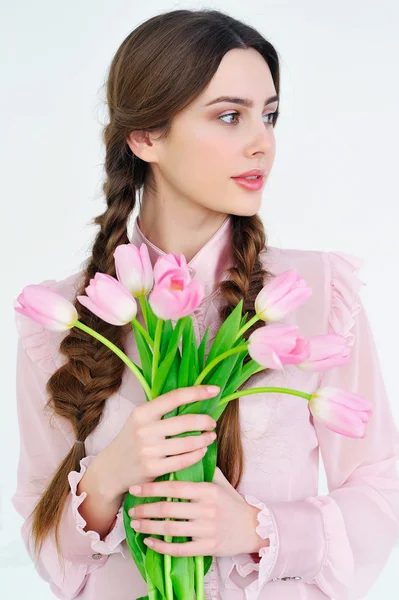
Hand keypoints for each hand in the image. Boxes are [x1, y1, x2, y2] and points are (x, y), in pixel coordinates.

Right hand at [97, 385, 218, 499]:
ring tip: (211, 436)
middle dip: (205, 421)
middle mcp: (144, 429)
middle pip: (185, 421)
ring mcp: (148, 450)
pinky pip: (183, 460)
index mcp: (142, 412)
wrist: (111, 469)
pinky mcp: (152, 468)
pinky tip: (202, 450)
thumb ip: (161, 410)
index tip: (215, 390)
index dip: (197, 392)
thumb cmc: (132, 439)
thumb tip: (194, 397)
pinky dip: (197, 454)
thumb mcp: (140, 419)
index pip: (174, 397)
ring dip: (204, 439)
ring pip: (187, 443)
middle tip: (213, 422)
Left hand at [127, 467, 269, 556]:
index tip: (135, 488)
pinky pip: (179, 549)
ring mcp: (207, 530)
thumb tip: (184, 449)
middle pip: (168, 509)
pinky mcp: (207, 547)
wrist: (252, 527)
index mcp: (207, 490)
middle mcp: (206, 510)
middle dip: (145, 509)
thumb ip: (203, 467)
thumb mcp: (220, 481)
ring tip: (135, 524)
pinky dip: (162, 546)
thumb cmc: (232, 502)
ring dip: (149, 527)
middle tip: (130, 509)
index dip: (152, 488)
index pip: (174, 488)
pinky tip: (149, 542)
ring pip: (170, 529)